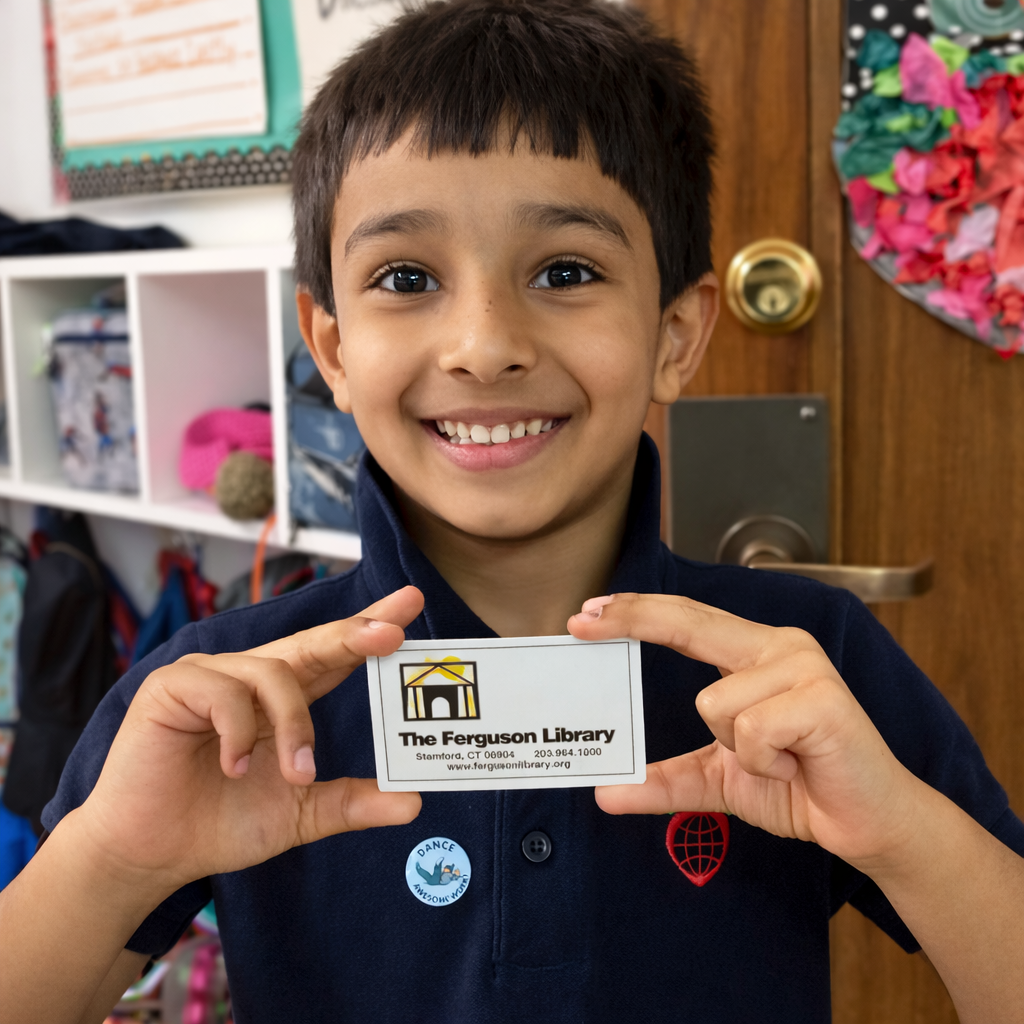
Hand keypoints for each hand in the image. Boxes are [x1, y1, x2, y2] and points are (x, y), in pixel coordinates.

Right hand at [73, 586, 424, 892]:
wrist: (152, 854)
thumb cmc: (221, 824)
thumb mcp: (300, 812)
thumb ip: (351, 803)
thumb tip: (413, 803)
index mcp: (285, 700)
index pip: (336, 656)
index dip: (370, 628)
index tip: (411, 603)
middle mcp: (252, 677)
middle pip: (312, 643)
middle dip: (354, 633)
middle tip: (390, 630)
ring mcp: (213, 675)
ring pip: (275, 673)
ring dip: (294, 725)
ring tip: (297, 772)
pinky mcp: (174, 685)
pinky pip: (223, 691)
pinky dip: (238, 732)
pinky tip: (233, 766)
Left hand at [569, 593, 919, 867]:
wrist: (869, 824)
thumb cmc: (800, 786)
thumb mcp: (720, 780)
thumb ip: (666, 781)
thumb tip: (606, 793)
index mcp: (757, 654)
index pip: (687, 621)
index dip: (638, 613)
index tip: (588, 613)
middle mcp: (780, 648)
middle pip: (690, 622)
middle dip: (633, 619)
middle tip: (579, 621)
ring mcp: (803, 668)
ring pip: (714, 702)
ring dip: (738, 749)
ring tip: (780, 759)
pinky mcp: (821, 699)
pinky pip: (750, 730)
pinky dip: (764, 761)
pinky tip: (797, 764)